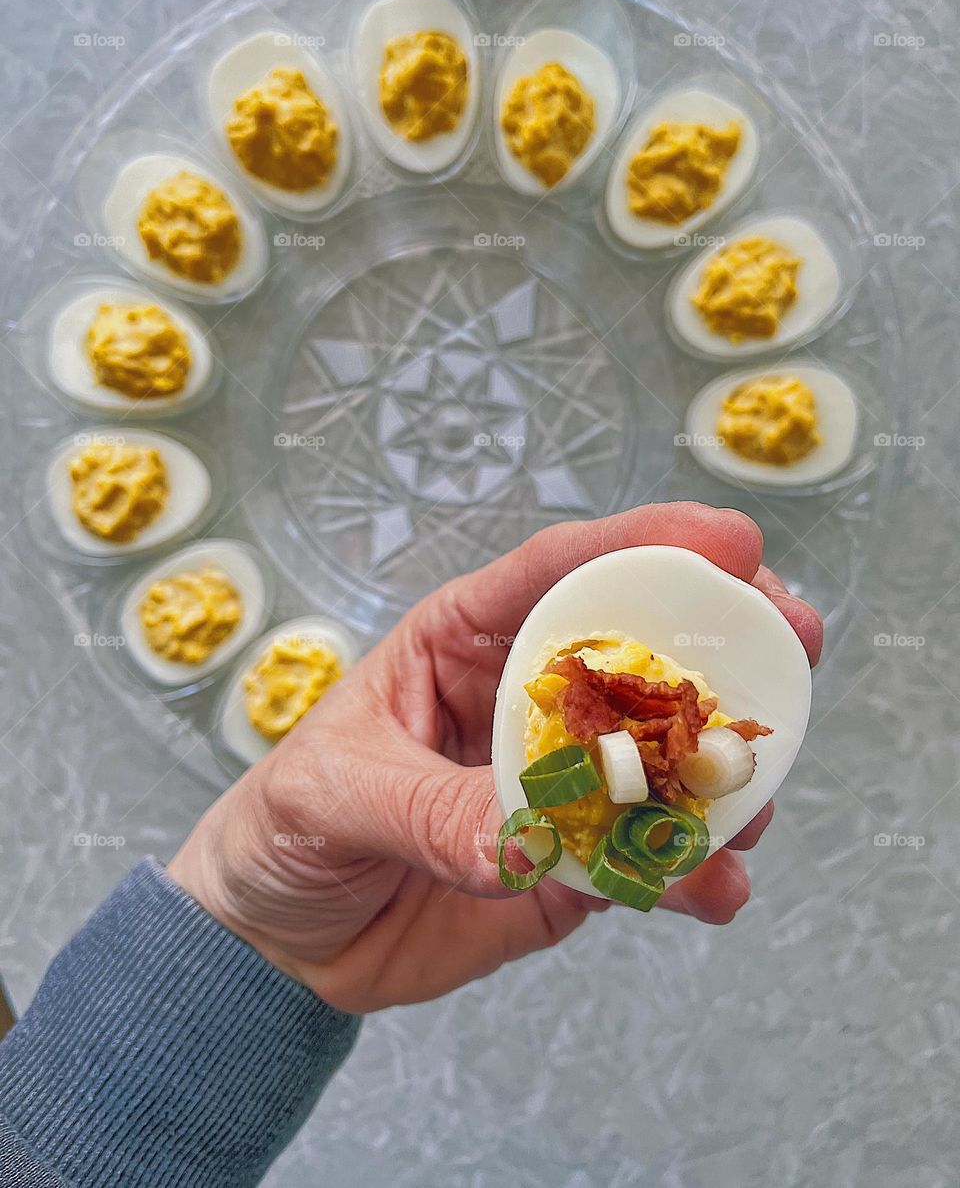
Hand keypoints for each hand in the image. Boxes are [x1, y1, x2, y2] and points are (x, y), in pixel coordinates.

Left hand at [168, 502, 821, 1012]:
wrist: (282, 941)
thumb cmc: (287, 827)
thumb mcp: (333, 793)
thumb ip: (425, 807)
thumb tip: (522, 836)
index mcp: (468, 640)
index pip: (561, 572)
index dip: (645, 543)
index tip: (727, 541)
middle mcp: (531, 700)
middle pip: (644, 650)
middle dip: (725, 640)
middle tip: (793, 640)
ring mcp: (564, 783)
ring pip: (667, 756)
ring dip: (726, 766)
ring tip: (754, 794)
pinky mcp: (577, 863)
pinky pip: (648, 860)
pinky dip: (691, 873)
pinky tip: (716, 887)